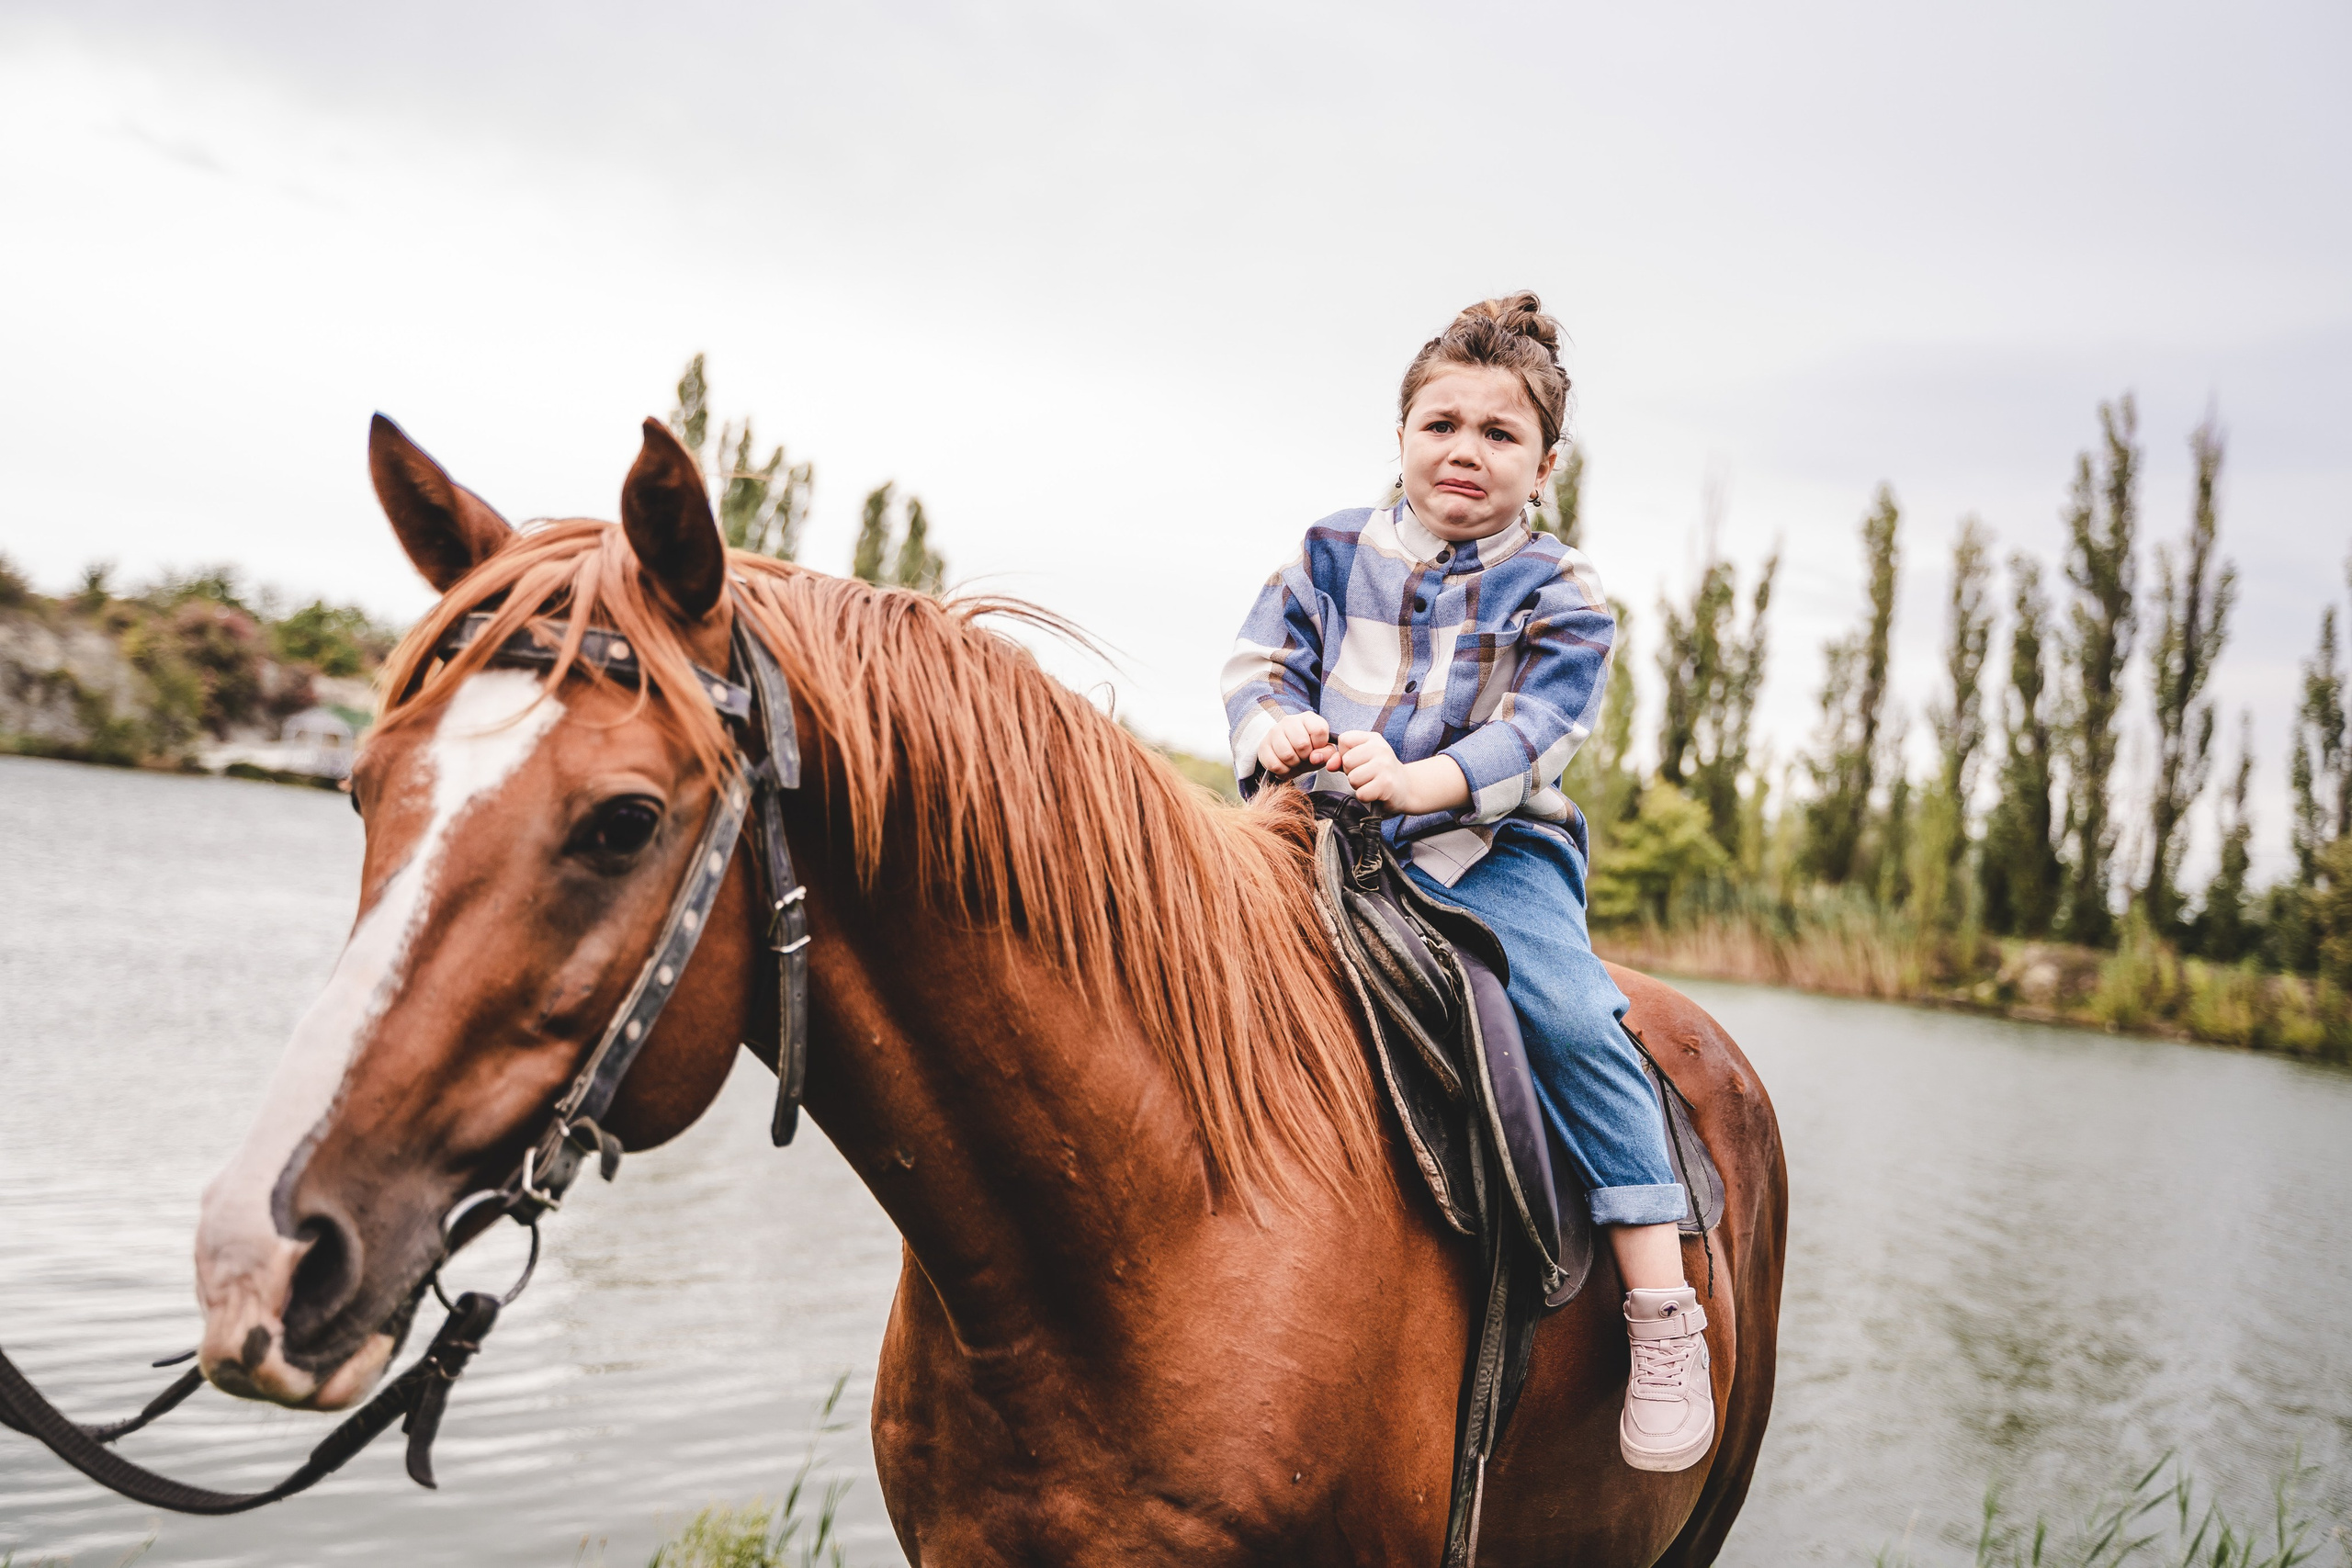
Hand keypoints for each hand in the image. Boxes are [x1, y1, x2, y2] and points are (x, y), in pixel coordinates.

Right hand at [1257, 711, 1334, 777]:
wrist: (1287, 753)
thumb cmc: (1308, 750)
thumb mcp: (1322, 751)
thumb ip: (1327, 753)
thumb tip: (1315, 757)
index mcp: (1308, 718)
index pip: (1319, 730)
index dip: (1320, 745)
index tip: (1316, 747)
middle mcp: (1290, 720)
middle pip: (1302, 744)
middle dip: (1305, 756)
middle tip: (1303, 756)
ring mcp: (1274, 731)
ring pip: (1287, 754)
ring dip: (1293, 763)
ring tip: (1294, 760)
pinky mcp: (1263, 745)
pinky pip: (1274, 764)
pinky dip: (1282, 770)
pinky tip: (1285, 765)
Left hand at [1334, 732, 1468, 815]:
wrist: (1406, 788)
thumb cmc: (1380, 773)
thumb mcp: (1362, 759)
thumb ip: (1340, 758)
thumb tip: (1329, 764)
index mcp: (1373, 738)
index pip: (1344, 740)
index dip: (1345, 754)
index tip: (1359, 761)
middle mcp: (1380, 749)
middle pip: (1346, 761)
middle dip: (1352, 772)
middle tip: (1367, 775)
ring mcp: (1384, 766)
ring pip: (1353, 778)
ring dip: (1359, 785)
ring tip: (1371, 783)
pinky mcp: (1386, 784)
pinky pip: (1361, 793)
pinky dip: (1365, 797)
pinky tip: (1376, 792)